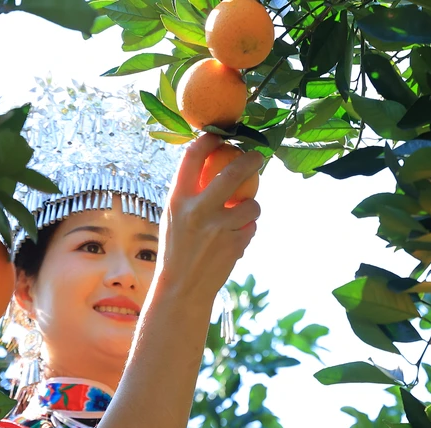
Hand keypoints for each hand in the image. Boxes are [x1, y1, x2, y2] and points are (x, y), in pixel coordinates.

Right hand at [155, 133, 263, 301]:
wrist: (183, 287)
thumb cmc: (177, 247)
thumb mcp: (173, 217)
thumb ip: (190, 193)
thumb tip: (214, 164)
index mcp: (177, 200)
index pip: (193, 157)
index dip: (209, 140)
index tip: (220, 135)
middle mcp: (198, 211)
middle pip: (232, 173)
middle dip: (250, 160)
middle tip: (257, 156)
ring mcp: (219, 228)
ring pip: (251, 204)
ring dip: (251, 207)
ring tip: (240, 215)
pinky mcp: (235, 244)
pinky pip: (251, 227)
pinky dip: (246, 230)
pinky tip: (234, 238)